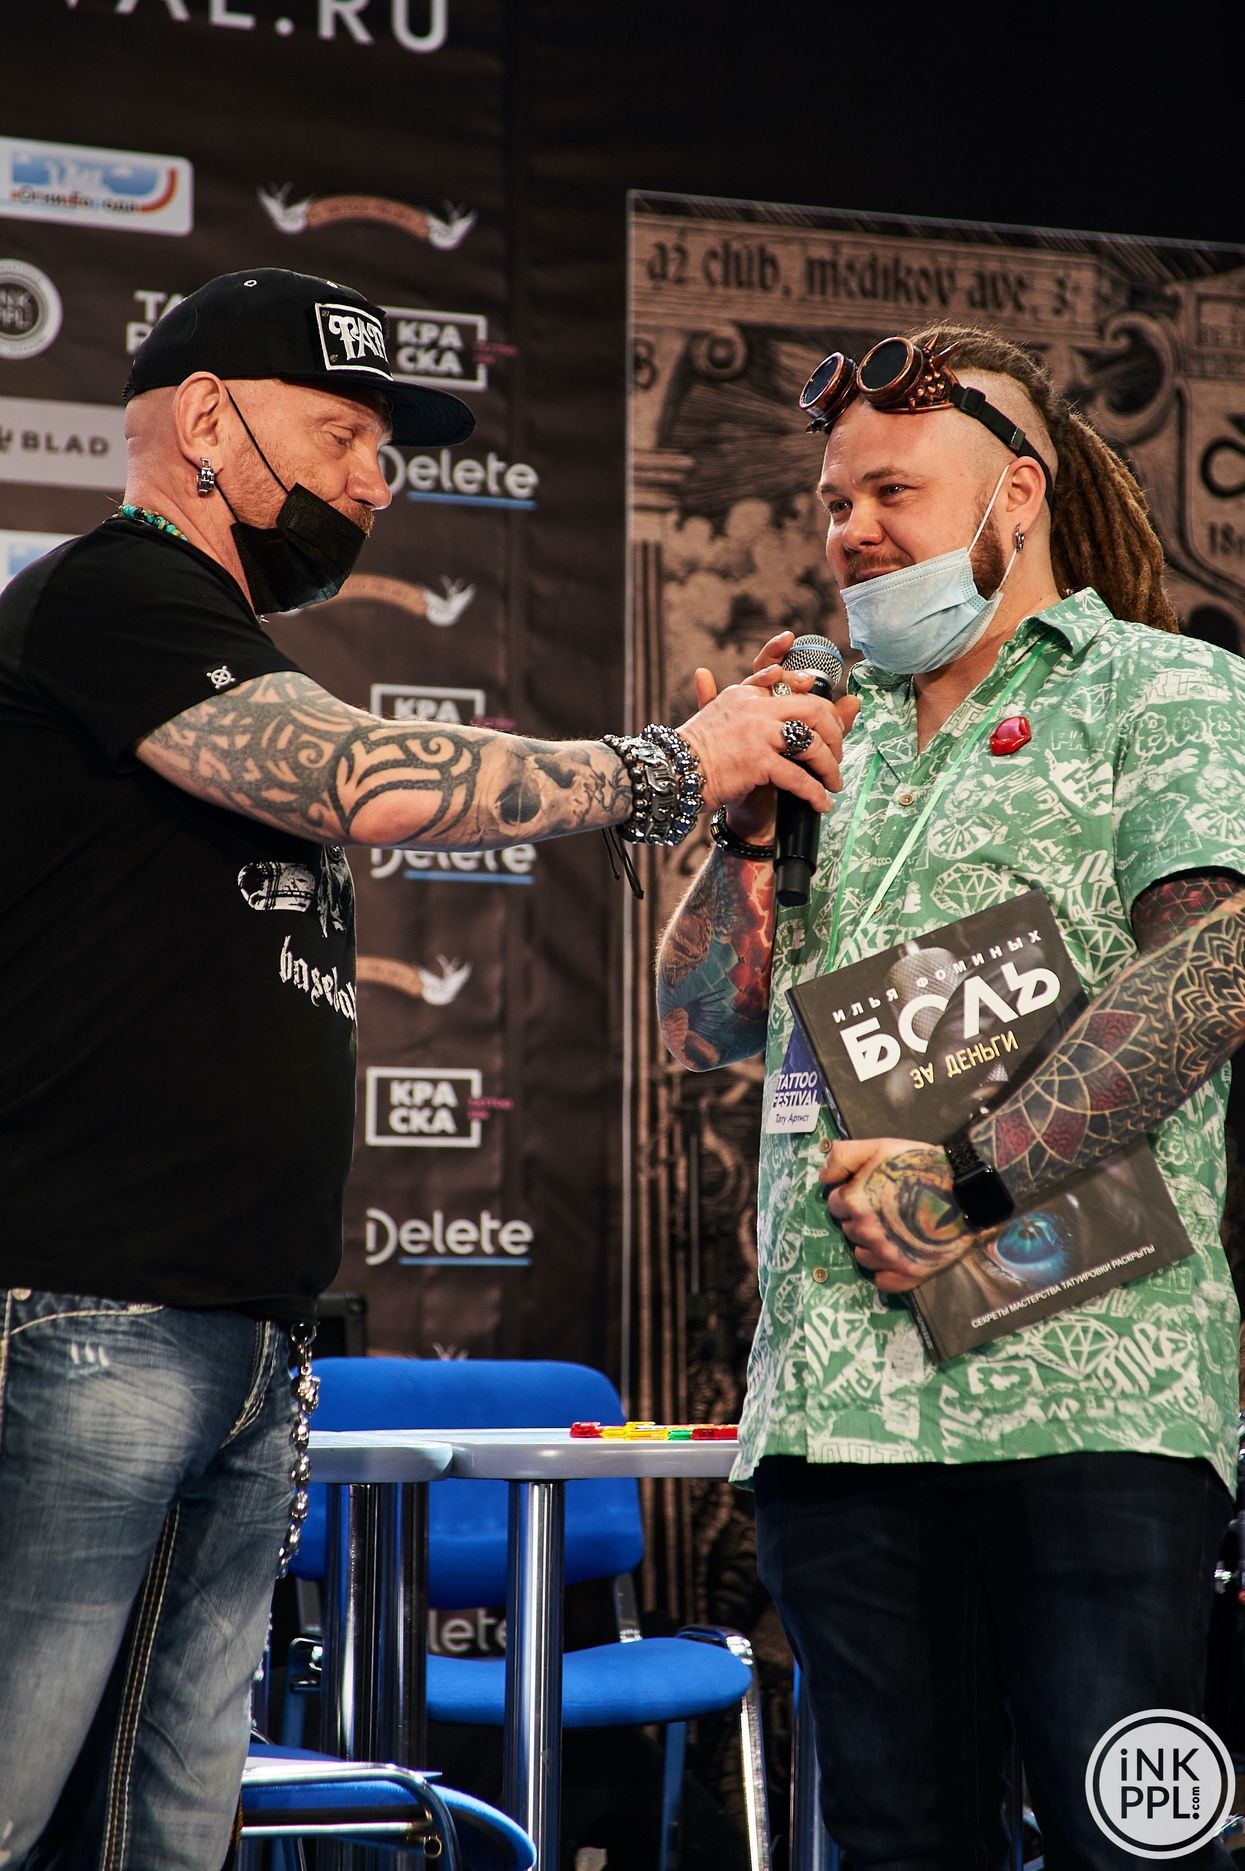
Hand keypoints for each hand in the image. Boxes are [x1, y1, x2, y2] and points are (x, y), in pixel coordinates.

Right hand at [678, 630, 860, 826]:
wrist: (674, 774)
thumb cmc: (694, 750)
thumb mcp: (709, 715)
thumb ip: (715, 698)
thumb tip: (702, 673)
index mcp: (744, 694)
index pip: (780, 675)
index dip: (802, 678)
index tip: (816, 684)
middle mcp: (755, 708)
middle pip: (811, 709)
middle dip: (834, 730)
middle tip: (838, 750)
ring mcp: (758, 734)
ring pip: (811, 744)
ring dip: (830, 766)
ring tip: (834, 782)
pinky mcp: (758, 762)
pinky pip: (798, 777)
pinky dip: (815, 793)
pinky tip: (821, 803)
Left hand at [819, 1137, 972, 1291]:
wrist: (965, 1189)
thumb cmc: (920, 1165)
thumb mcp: (878, 1147)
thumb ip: (842, 1156)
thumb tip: (824, 1178)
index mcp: (854, 1202)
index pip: (835, 1205)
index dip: (850, 1196)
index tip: (869, 1191)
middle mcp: (866, 1233)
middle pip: (849, 1231)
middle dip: (861, 1220)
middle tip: (887, 1209)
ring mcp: (887, 1256)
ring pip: (862, 1256)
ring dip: (872, 1245)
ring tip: (896, 1230)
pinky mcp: (908, 1274)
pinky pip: (883, 1281)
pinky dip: (887, 1271)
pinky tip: (900, 1254)